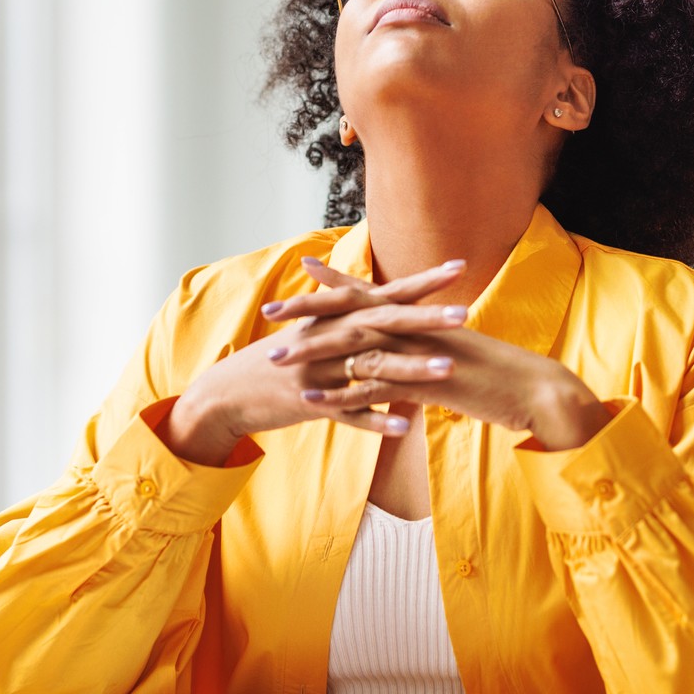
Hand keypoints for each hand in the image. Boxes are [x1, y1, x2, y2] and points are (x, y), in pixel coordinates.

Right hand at [158, 257, 470, 465]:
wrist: (228, 392)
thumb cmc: (276, 360)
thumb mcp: (308, 332)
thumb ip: (343, 312)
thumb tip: (376, 295)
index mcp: (333, 317)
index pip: (385, 293)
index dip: (421, 282)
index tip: (459, 267)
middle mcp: (328, 338)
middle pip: (382, 323)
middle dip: (424, 318)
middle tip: (465, 314)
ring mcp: (319, 371)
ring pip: (371, 366)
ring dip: (410, 368)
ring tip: (448, 369)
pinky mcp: (311, 404)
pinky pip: (348, 413)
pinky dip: (376, 420)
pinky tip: (405, 426)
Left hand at [268, 259, 613, 451]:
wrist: (540, 393)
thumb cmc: (501, 381)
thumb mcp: (456, 363)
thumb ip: (427, 357)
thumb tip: (407, 361)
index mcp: (424, 320)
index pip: (373, 294)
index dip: (337, 282)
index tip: (305, 268)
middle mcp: (418, 329)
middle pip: (353, 313)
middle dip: (309, 311)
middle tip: (270, 311)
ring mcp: (422, 354)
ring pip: (357, 348)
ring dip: (315, 354)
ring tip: (277, 359)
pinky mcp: (428, 385)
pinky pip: (380, 389)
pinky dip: (345, 397)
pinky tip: (316, 404)